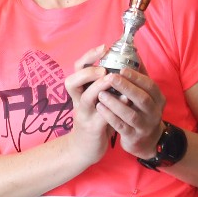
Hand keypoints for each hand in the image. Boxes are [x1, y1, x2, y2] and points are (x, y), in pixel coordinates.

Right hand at [63, 45, 117, 160]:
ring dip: (98, 87)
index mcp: (80, 91)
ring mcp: (84, 115)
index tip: (104, 47)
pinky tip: (125, 100)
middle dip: (87, 72)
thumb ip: (104, 84)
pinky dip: (113, 107)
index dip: (88, 57)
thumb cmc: (94, 120)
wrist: (84, 149)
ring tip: (111, 79)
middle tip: (103, 69)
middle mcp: (78, 101)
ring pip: (86, 99)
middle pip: (72, 81)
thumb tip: (122, 64)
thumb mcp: (96, 99)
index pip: (77, 69)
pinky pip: (102, 116)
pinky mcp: (93, 129)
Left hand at [93, 64, 165, 160]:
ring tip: (101, 94)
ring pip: (131, 114)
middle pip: (142, 99)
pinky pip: (122, 127)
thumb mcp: (145, 94)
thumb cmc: (142, 110)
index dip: (136, 77)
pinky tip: (99, 108)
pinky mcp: (134, 136)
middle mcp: (154, 112)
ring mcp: (145, 126)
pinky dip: (110, 117)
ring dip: (115, 103)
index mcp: (158, 98)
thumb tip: (132, 51)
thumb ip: (139, 75)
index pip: (150, 85)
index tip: (121, 68)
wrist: (147, 141)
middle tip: (110, 78)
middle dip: (126, 87)